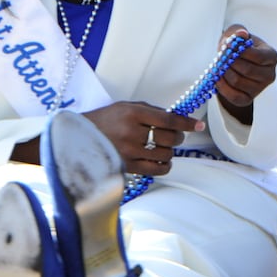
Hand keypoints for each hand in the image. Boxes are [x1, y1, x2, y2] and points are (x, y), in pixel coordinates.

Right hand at [84, 101, 202, 177]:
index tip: (198, 125)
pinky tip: (162, 161)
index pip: (168, 120)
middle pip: (170, 138)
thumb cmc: (105, 120)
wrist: (78, 137)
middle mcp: (131, 132)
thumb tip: (176, 119)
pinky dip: (164, 166)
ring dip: (170, 151)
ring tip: (163, 147)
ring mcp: (129, 151)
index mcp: (132, 113)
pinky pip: (156, 170)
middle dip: (179, 137)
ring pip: (165, 154)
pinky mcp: (127, 167)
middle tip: (176, 135)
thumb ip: (150, 111)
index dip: (186, 123)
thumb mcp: (125, 107)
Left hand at [214, 26, 276, 123]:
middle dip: (230, 62)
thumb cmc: (238, 45)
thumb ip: (239, 31)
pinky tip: (217, 77)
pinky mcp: (248, 99)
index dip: (241, 52)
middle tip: (220, 56)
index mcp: (272, 56)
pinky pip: (234, 96)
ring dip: (224, 72)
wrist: (234, 62)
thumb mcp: (238, 33)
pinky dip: (222, 87)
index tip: (227, 45)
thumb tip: (241, 34)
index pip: (258, 57)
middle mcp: (270, 74)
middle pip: (247, 70)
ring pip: (238, 81)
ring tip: (218, 65)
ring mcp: (260, 88)